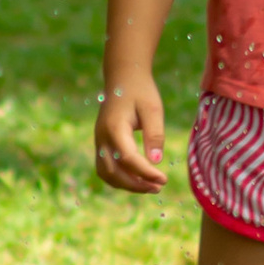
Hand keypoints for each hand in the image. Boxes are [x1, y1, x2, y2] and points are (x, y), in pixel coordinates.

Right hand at [94, 73, 168, 192]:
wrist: (123, 77)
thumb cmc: (141, 91)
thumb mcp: (153, 109)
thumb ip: (154, 134)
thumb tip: (156, 161)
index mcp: (114, 128)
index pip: (129, 159)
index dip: (146, 173)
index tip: (164, 179)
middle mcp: (102, 138)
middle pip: (114, 172)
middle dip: (136, 185)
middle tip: (159, 187)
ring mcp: (99, 141)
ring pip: (107, 174)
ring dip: (126, 185)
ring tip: (150, 187)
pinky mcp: (101, 143)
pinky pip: (105, 168)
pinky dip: (120, 178)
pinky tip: (138, 179)